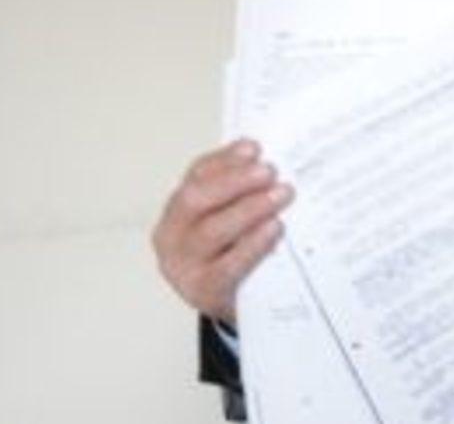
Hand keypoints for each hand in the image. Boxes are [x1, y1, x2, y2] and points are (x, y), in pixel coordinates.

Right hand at [151, 138, 292, 323]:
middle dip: (235, 181)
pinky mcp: (203, 292)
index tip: (254, 147)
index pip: (197, 175)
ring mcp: (183, 266)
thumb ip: (243, 193)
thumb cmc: (234, 255)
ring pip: (211, 231)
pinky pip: (228, 266)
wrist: (237, 305)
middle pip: (196, 199)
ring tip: (281, 195)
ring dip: (249, 209)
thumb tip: (270, 161)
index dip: (225, 159)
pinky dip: (253, 245)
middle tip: (270, 171)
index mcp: (179, 209)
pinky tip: (275, 229)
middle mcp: (172, 235)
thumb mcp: (233, 220)